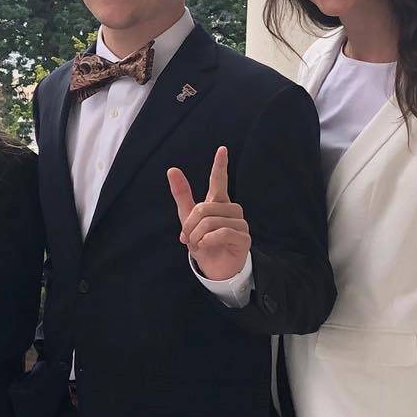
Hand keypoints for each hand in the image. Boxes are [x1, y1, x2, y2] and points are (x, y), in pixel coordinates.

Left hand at [167, 146, 249, 281]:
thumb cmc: (202, 241)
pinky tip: (207, 246)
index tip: (222, 149)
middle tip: (188, 238)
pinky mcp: (244, 238)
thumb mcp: (188, 219)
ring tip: (198, 244)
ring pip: (212, 221)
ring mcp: (240, 223)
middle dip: (190, 225)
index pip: (219, 181)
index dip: (220, 165)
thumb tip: (172, 169)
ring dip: (198, 235)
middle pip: (204, 208)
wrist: (213, 267)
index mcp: (217, 203)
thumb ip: (182, 195)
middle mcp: (231, 210)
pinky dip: (208, 241)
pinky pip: (222, 233)